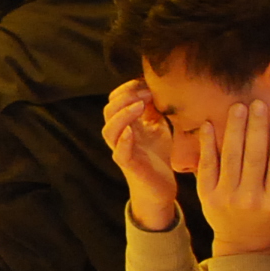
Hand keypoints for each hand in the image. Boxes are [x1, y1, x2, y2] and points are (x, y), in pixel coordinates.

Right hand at [103, 77, 181, 231]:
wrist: (160, 188)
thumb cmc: (158, 156)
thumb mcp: (158, 128)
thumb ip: (154, 110)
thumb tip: (156, 88)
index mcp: (125, 124)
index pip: (115, 100)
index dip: (128, 88)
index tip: (147, 83)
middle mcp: (119, 136)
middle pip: (109, 111)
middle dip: (125, 97)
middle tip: (146, 91)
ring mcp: (121, 150)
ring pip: (109, 130)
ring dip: (122, 115)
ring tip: (138, 105)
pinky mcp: (129, 165)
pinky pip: (119, 152)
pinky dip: (123, 141)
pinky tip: (131, 131)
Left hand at [203, 102, 269, 256]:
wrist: (242, 245)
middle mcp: (250, 198)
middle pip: (254, 156)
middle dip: (257, 127)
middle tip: (258, 103)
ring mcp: (226, 196)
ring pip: (231, 157)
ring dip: (234, 129)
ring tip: (238, 107)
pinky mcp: (207, 195)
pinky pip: (207, 165)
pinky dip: (207, 144)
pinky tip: (210, 124)